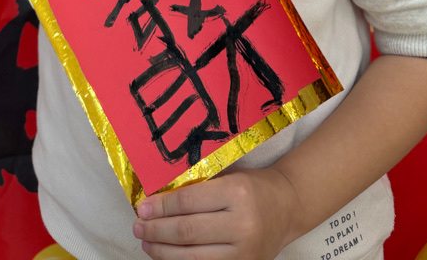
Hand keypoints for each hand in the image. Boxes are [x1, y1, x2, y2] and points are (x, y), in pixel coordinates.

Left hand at [132, 168, 300, 258]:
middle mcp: (241, 224)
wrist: (288, 207)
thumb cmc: (254, 186)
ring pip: (192, 256)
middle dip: (156, 230)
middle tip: (138, 225)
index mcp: (236, 192)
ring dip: (162, 251)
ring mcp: (243, 252)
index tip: (143, 207)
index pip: (188, 202)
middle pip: (187, 231)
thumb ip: (200, 187)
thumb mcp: (230, 176)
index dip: (161, 207)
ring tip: (146, 242)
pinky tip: (166, 256)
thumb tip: (158, 199)